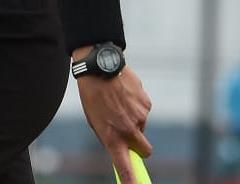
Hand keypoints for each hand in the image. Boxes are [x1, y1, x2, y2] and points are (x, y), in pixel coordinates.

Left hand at [76, 64, 152, 183]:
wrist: (99, 67)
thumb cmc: (93, 96)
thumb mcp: (96, 122)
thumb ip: (111, 137)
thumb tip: (124, 149)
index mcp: (113, 138)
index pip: (125, 167)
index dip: (132, 180)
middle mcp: (129, 130)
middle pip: (145, 150)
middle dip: (140, 146)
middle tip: (129, 133)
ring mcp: (140, 117)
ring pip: (142, 125)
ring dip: (134, 118)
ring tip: (118, 102)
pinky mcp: (146, 103)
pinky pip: (144, 110)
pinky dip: (136, 105)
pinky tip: (124, 93)